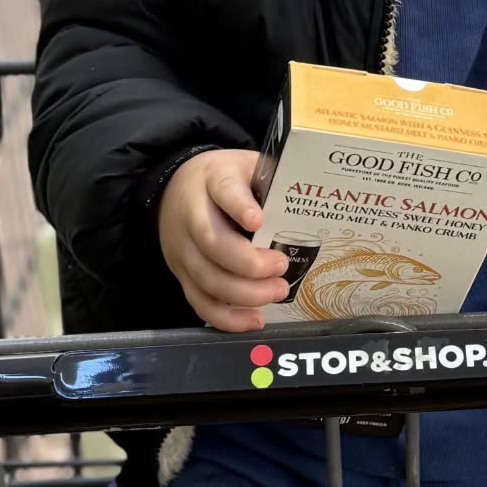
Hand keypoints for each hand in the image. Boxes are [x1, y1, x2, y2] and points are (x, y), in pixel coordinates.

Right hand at [158, 150, 290, 331]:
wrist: (175, 189)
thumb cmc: (224, 178)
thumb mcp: (245, 166)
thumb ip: (271, 182)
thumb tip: (312, 202)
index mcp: (213, 179)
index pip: (224, 190)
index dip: (240, 206)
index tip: (258, 220)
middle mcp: (191, 215)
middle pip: (213, 243)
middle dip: (250, 263)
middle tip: (282, 267)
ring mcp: (183, 248)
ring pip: (207, 278)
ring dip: (245, 293)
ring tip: (278, 291)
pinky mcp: (181, 274)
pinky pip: (199, 302)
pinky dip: (227, 317)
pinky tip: (255, 320)